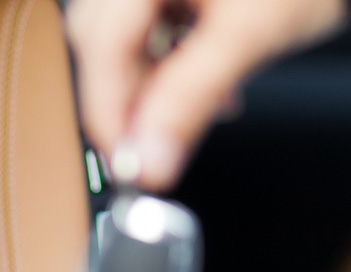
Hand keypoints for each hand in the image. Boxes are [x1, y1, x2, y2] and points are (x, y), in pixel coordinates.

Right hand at [66, 0, 345, 190]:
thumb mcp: (249, 35)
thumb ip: (191, 98)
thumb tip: (150, 159)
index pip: (101, 44)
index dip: (107, 110)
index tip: (126, 162)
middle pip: (102, 44)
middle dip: (127, 101)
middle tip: (150, 152)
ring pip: (122, 42)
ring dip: (149, 87)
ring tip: (191, 114)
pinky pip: (147, 31)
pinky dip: (166, 66)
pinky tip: (202, 84)